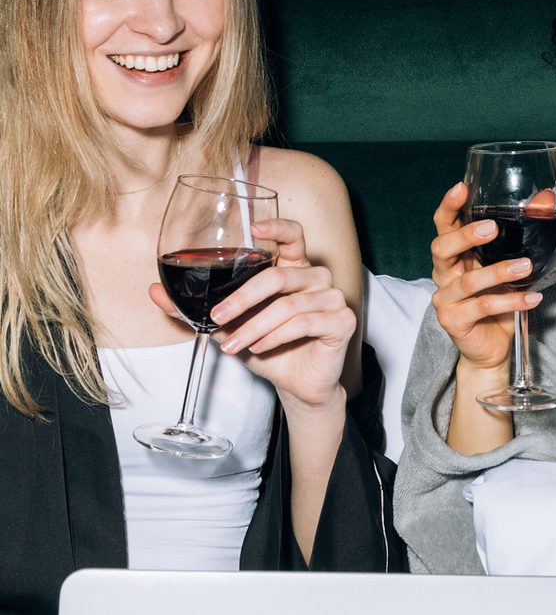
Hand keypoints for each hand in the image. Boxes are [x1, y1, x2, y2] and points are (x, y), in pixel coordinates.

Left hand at [150, 218, 355, 411]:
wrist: (297, 386)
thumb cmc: (268, 350)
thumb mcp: (229, 328)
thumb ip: (195, 310)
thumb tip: (154, 291)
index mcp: (293, 268)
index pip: (293, 235)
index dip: (277, 228)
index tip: (254, 230)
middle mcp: (316, 278)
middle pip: (279, 276)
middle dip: (242, 299)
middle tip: (217, 318)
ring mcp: (332, 298)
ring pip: (288, 305)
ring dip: (255, 327)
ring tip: (234, 345)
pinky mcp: (342, 321)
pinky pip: (305, 323)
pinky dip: (276, 337)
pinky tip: (259, 348)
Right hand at [429, 182, 542, 370]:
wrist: (492, 347)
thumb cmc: (499, 300)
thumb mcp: (511, 264)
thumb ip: (524, 233)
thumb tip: (546, 199)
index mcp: (454, 255)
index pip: (443, 225)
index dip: (449, 206)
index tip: (462, 187)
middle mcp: (444, 274)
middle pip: (442, 248)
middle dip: (466, 235)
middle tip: (493, 228)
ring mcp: (445, 299)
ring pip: (468, 282)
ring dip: (499, 272)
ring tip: (526, 266)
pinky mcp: (454, 320)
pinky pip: (483, 307)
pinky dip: (512, 301)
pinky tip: (533, 298)